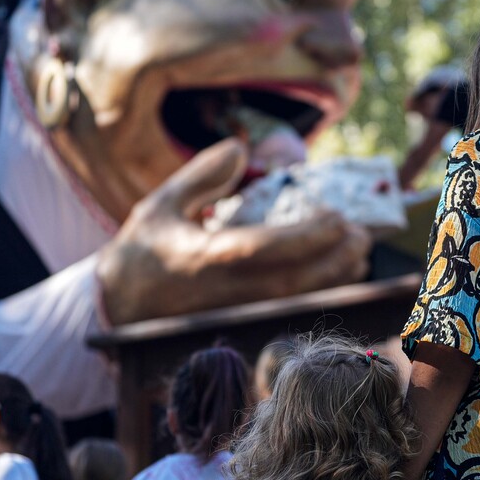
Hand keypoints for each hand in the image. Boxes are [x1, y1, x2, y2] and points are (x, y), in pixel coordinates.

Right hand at [96, 138, 372, 324]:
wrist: (116, 310)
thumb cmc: (141, 253)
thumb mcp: (160, 204)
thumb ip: (201, 175)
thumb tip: (239, 148)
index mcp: (202, 258)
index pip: (264, 249)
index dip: (308, 236)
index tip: (337, 217)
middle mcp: (223, 294)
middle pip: (293, 283)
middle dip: (336, 259)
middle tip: (362, 234)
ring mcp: (234, 318)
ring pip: (298, 305)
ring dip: (337, 281)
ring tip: (359, 253)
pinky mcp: (242, 331)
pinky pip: (292, 317)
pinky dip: (322, 298)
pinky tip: (341, 278)